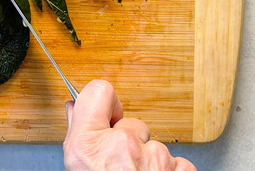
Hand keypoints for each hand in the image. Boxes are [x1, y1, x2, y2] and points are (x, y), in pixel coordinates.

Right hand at [63, 80, 195, 170]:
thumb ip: (77, 131)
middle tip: (119, 166)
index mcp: (91, 143)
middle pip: (131, 123)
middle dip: (128, 143)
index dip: (106, 105)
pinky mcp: (180, 170)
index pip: (100, 90)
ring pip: (154, 145)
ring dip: (148, 161)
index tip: (107, 119)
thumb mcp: (76, 165)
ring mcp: (155, 158)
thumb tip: (74, 106)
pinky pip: (177, 161)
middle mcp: (123, 147)